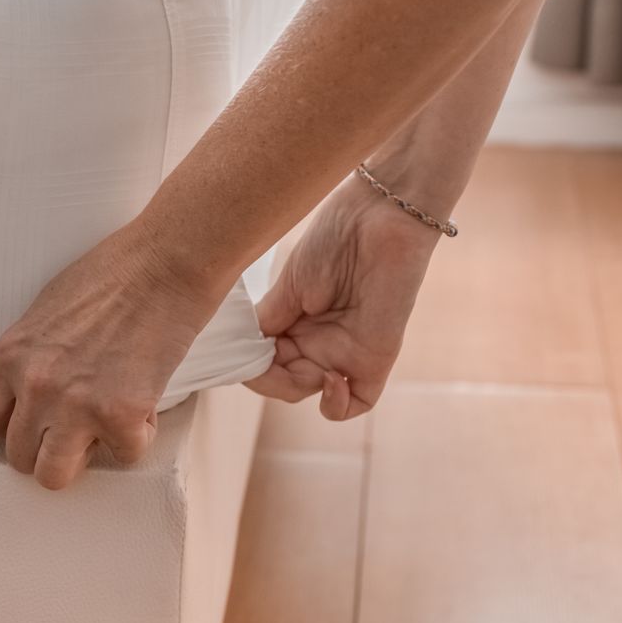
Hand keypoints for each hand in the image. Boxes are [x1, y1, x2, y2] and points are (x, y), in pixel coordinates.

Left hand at [0, 221, 224, 489]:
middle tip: (72, 425)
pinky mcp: (120, 416)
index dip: (6, 425)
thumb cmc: (110, 276)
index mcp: (10, 356)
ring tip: (98, 432)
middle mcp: (35, 386)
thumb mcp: (43, 313)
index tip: (27, 419)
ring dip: (78, 457)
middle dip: (44, 445)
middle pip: (17, 456)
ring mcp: (75, 406)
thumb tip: (24, 392)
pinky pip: (122, 456)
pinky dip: (136, 438)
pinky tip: (141, 407)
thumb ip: (28, 357)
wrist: (164, 264)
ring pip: (53, 475)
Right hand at [246, 178, 441, 419]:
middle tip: (276, 350)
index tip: (243, 352)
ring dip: (297, 387)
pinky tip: (330, 378)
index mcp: (292, 321)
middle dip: (272, 376)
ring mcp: (343, 351)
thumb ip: (266, 325)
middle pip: (282, 381)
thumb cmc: (334, 240)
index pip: (261, 361)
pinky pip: (355, 404)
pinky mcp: (374, 359)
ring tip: (305, 362)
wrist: (379, 218)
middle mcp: (315, 340)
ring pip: (310, 394)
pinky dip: (335, 404)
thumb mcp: (287, 286)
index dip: (249, 365)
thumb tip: (245, 356)